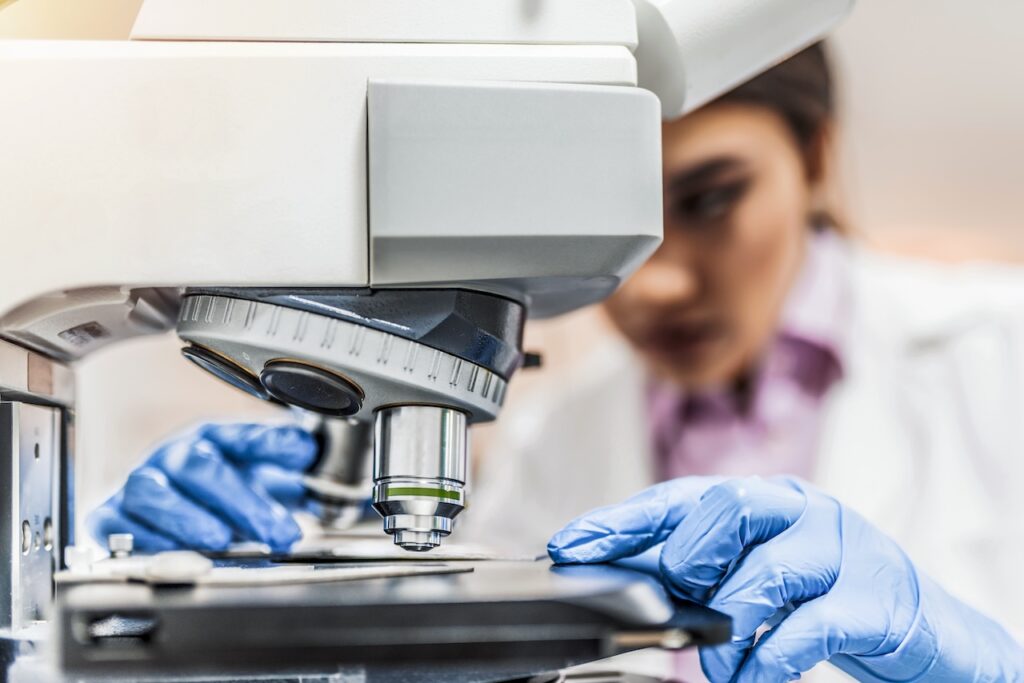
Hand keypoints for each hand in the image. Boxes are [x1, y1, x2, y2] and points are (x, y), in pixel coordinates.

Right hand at [88, 422, 318, 552]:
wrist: (169, 514)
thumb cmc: (220, 494)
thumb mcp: (262, 476)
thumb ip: (284, 461)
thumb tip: (305, 449)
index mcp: (214, 441)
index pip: (243, 437)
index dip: (272, 445)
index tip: (303, 455)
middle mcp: (173, 458)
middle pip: (200, 469)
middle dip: (241, 502)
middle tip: (276, 531)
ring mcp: (140, 486)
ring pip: (152, 492)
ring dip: (187, 518)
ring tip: (220, 541)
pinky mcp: (109, 518)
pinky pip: (114, 526)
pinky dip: (139, 540)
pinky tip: (171, 556)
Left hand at [548, 476, 1023, 681]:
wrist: (923, 628)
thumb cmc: (824, 597)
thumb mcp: (759, 575)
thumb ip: (705, 573)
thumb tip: (629, 581)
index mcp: (764, 501)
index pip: (680, 497)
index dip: (621, 520)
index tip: (568, 545)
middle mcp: (800, 510)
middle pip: (728, 505)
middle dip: (686, 556)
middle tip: (675, 603)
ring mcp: (841, 549)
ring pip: (767, 567)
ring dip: (728, 623)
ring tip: (718, 662)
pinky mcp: (874, 600)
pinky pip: (809, 626)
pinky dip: (769, 659)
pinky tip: (751, 677)